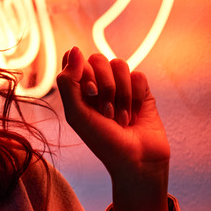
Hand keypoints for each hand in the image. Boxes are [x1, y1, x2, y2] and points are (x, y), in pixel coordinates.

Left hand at [57, 47, 169, 210]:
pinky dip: (135, 97)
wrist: (136, 161)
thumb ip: (68, 82)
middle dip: (103, 86)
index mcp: (78, 89)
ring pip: (119, 64)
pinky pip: (138, 75)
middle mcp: (98, 84)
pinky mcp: (142, 91)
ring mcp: (121, 86)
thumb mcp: (76, 114)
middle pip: (98, 59)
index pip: (74, 58)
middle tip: (106, 112)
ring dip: (120, 94)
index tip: (88, 93)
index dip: (82, 71)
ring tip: (120, 118)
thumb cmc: (102, 142)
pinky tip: (135, 115)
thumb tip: (75, 49)